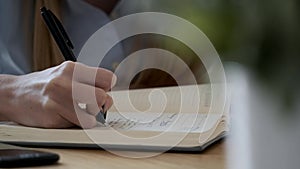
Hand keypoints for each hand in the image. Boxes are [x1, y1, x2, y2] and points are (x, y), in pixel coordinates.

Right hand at [0, 61, 115, 127]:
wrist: (14, 94)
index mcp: (72, 68)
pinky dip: (77, 124)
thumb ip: (88, 82)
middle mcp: (65, 81)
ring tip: (78, 112)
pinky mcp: (52, 114)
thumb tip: (109, 97)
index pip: (108, 78)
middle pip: (102, 96)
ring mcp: (58, 98)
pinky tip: (66, 117)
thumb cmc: (45, 86)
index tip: (101, 92)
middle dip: (100, 105)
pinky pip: (78, 124)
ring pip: (93, 114)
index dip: (107, 88)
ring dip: (89, 117)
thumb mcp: (66, 75)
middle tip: (91, 106)